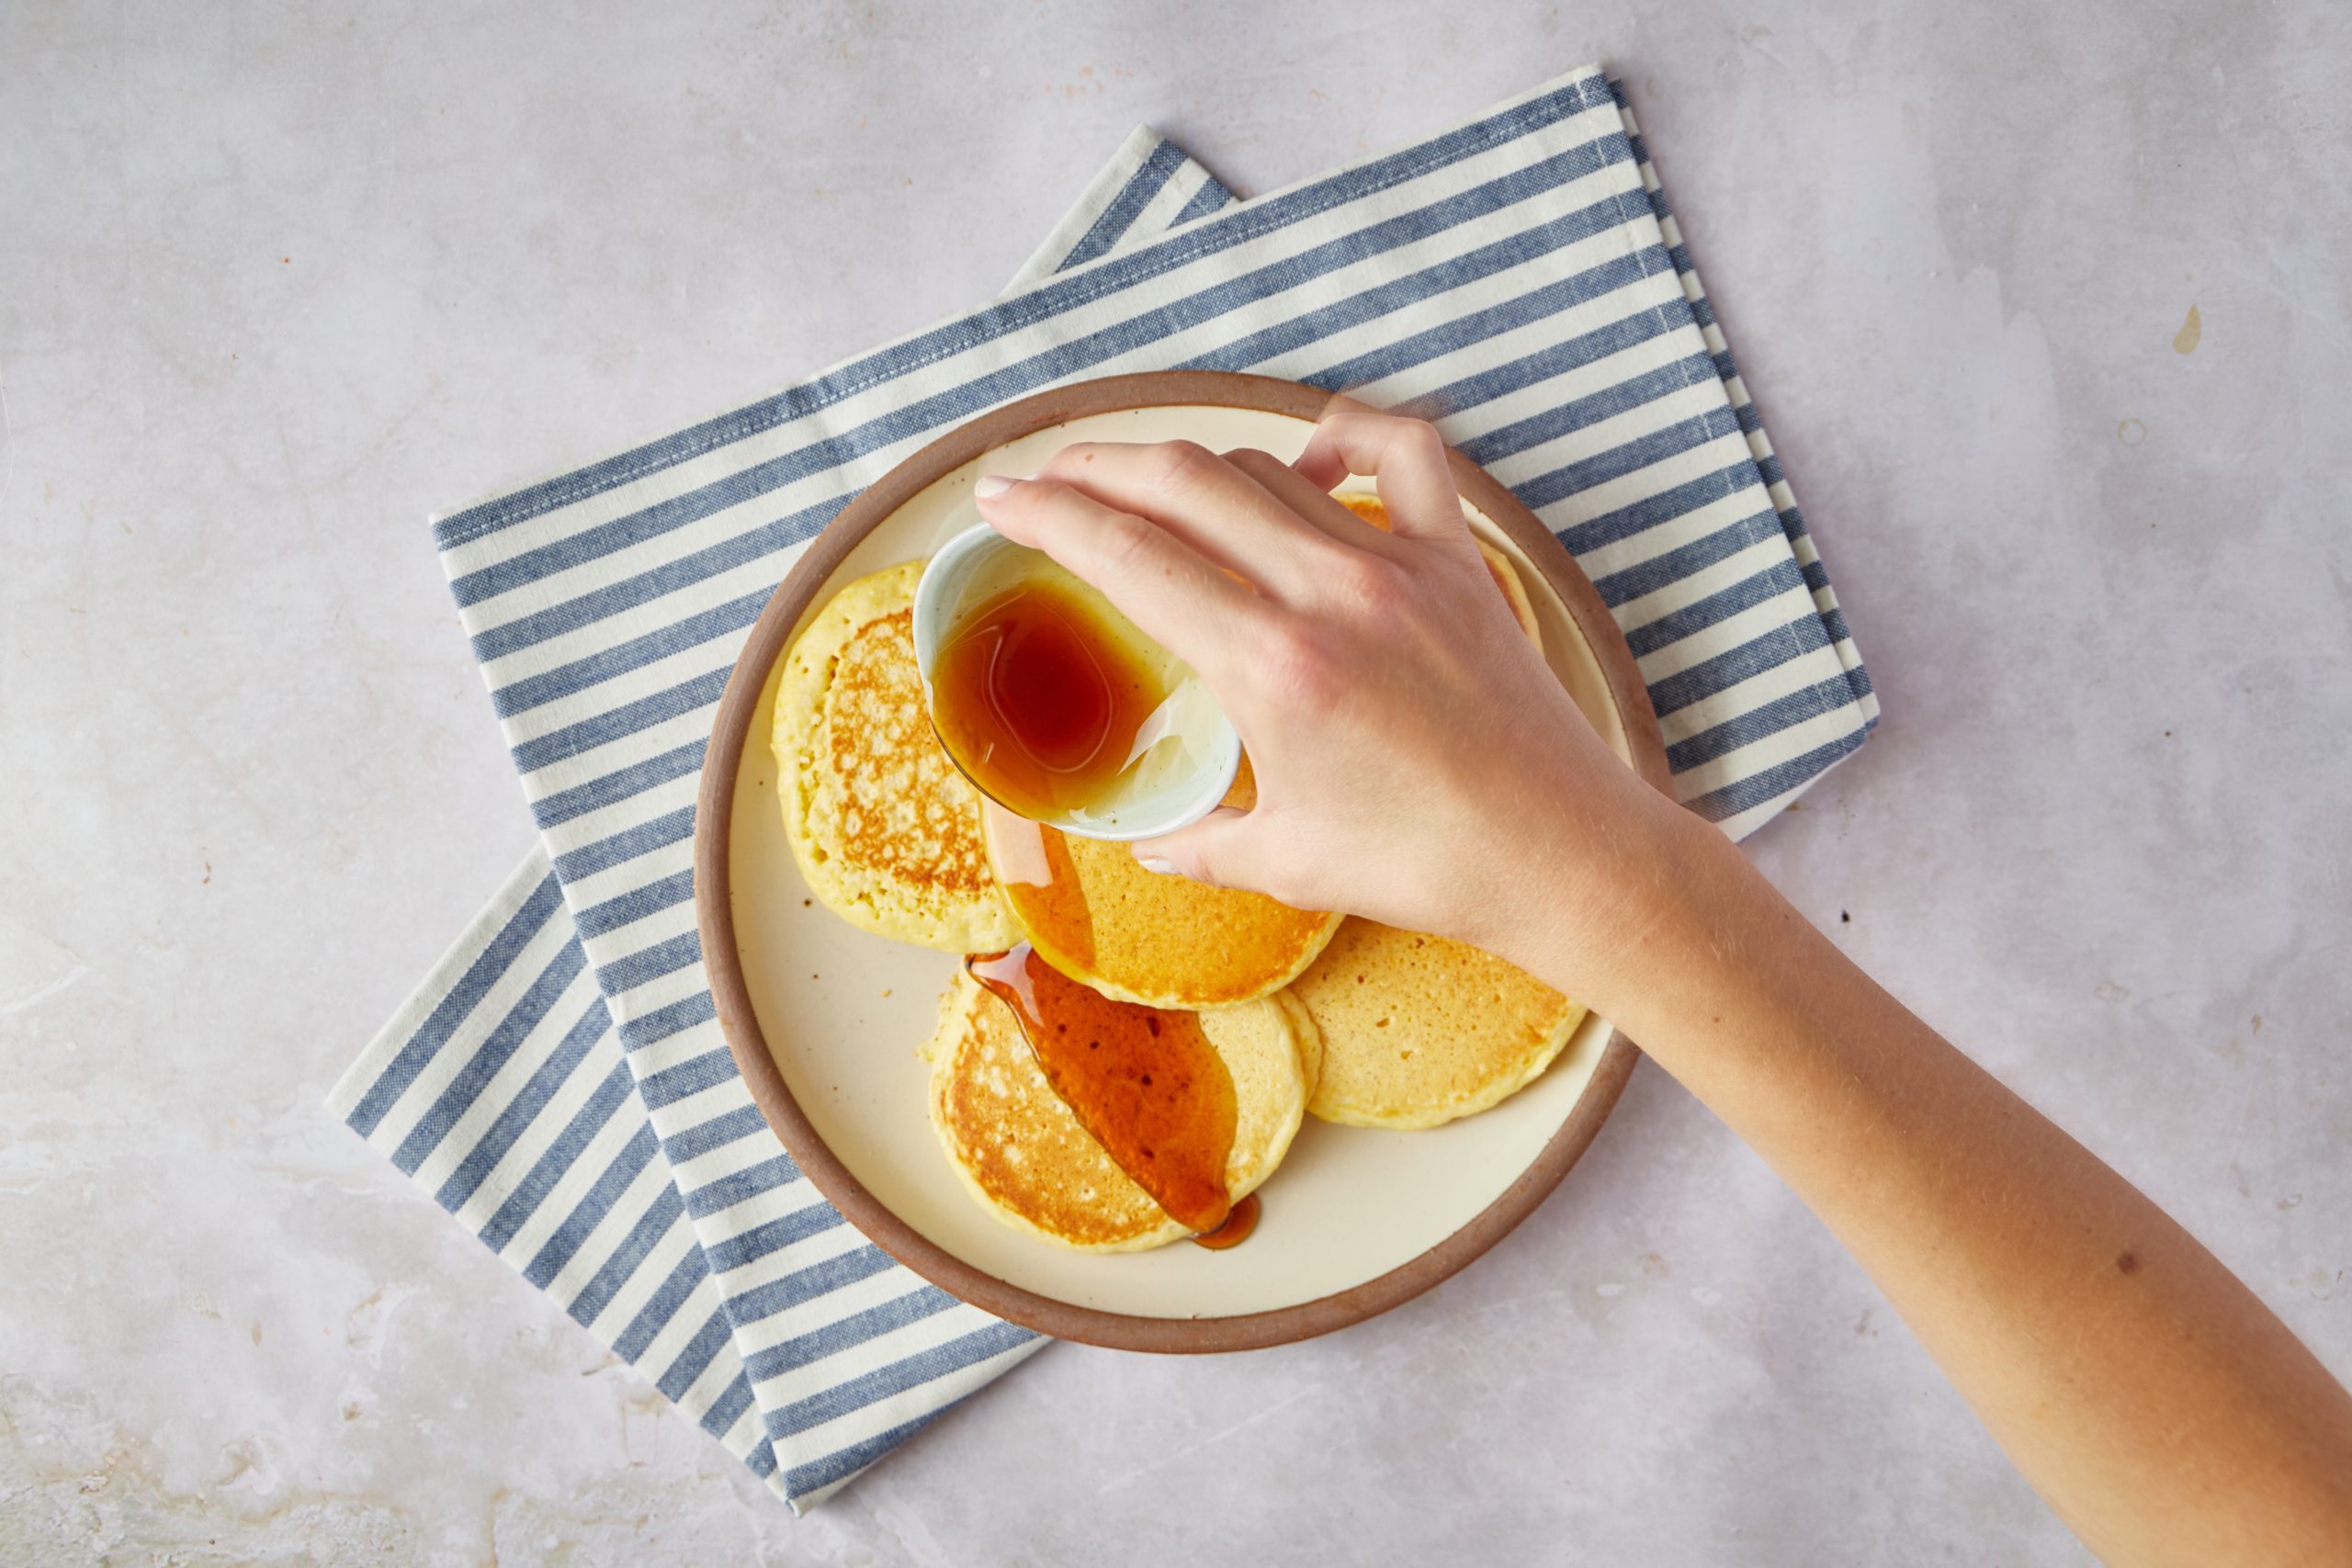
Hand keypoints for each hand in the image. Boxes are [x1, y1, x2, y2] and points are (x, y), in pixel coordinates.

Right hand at [972, 410, 1697, 998]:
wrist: (1563, 855)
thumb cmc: (1429, 867)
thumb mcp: (1290, 863)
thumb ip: (1200, 843)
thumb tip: (1147, 844)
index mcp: (1271, 665)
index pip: (1128, 554)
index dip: (1049, 514)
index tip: (1000, 498)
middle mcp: (1329, 593)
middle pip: (1181, 483)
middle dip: (1094, 468)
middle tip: (1046, 478)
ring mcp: (1400, 565)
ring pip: (1269, 468)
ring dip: (1193, 468)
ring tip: (1149, 489)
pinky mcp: (1461, 561)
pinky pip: (1401, 453)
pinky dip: (1344, 434)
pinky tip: (1309, 459)